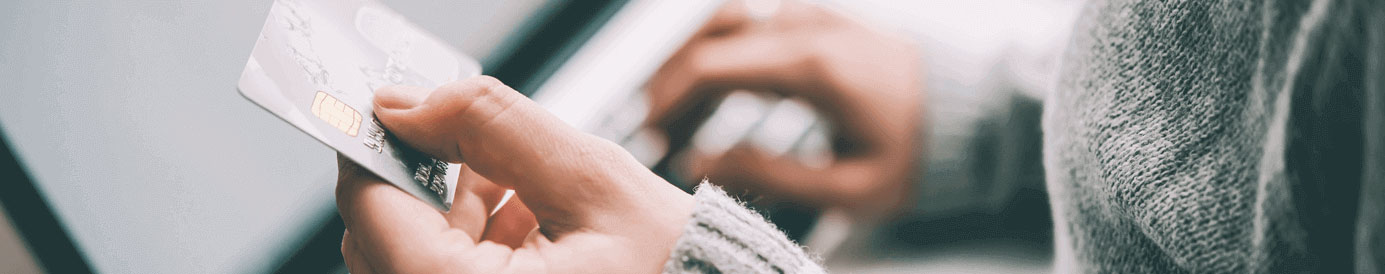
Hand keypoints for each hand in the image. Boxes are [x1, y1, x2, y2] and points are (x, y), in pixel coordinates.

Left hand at [337, 76, 694, 272]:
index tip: (394, 107)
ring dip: (452, 212)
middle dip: (424, 178)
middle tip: (472, 143)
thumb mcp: (591, 179)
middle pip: (380, 236)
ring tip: (525, 193)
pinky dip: (473, 246)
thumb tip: (408, 103)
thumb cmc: (677, 270)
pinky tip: (526, 223)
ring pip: (412, 257)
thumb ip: (492, 125)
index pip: (369, 208)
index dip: (375, 143)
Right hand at [646, 0, 921, 215]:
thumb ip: (768, 175)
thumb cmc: (919, 156)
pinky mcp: (823, 17)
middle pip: (709, 37)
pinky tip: (719, 89)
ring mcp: (816, 15)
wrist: (978, 115)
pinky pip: (755, 21)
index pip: (710, 67)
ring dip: (693, 59)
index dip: (668, 101)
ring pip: (728, 20)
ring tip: (678, 108)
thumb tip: (698, 161)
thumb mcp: (849, 187)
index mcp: (812, 66)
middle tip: (655, 127)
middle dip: (670, 81)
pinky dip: (724, 50)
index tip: (651, 136)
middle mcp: (809, 27)